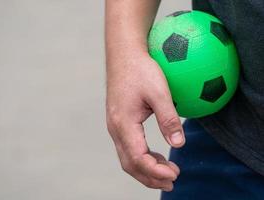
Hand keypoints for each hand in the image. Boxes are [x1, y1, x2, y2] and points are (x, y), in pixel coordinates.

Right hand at [106, 53, 185, 190]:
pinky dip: (142, 158)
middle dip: (150, 177)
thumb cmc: (140, 70)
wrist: (124, 55)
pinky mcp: (119, 122)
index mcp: (123, 123)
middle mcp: (115, 129)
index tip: (176, 174)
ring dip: (146, 170)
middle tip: (172, 182)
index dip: (156, 171)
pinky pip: (128, 147)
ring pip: (127, 158)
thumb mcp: (159, 92)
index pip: (138, 158)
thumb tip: (179, 144)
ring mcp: (115, 126)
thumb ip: (169, 119)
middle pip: (130, 164)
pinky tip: (156, 155)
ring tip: (166, 172)